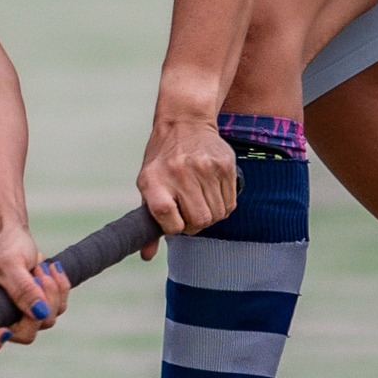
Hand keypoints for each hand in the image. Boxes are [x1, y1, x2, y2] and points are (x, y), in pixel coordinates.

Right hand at [0, 222, 69, 355]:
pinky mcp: (37, 309)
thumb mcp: (10, 263)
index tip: (5, 330)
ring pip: (45, 321)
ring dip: (51, 291)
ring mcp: (18, 317)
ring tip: (42, 267)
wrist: (13, 235)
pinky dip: (60, 288)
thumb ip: (22, 289)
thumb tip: (40, 313)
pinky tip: (52, 268)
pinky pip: (58, 309)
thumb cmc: (3, 247)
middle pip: (24, 334)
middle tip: (39, 275)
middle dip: (38, 304)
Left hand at [138, 115, 237, 235]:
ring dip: (210, 214)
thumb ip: (148, 221)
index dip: (175, 228)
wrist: (185, 121)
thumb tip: (147, 256)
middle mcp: (179, 173)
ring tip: (200, 199)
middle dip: (196, 224)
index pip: (170, 223)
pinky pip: (230, 203)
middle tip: (190, 212)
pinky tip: (212, 193)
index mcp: (154, 181)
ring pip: (217, 214)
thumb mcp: (148, 185)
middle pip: (200, 221)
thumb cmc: (163, 159)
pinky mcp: (225, 165)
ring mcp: (205, 168)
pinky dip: (223, 205)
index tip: (174, 220)